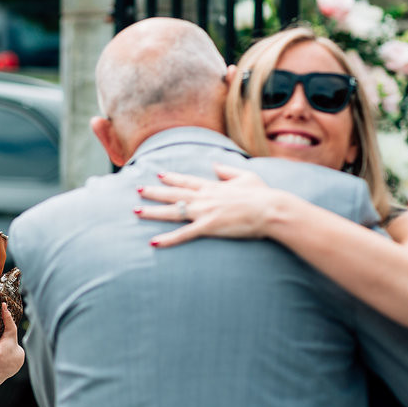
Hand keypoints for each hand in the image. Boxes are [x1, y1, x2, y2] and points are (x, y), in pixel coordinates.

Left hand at [134, 163, 275, 246]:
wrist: (271, 209)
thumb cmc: (263, 195)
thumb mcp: (246, 176)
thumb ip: (228, 171)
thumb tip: (215, 164)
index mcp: (213, 186)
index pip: (187, 181)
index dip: (171, 178)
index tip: (158, 174)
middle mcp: (204, 197)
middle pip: (173, 194)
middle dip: (154, 192)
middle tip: (138, 189)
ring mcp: (204, 212)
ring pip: (172, 211)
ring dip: (152, 211)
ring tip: (136, 211)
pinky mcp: (208, 227)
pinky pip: (183, 234)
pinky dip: (168, 239)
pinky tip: (154, 242)